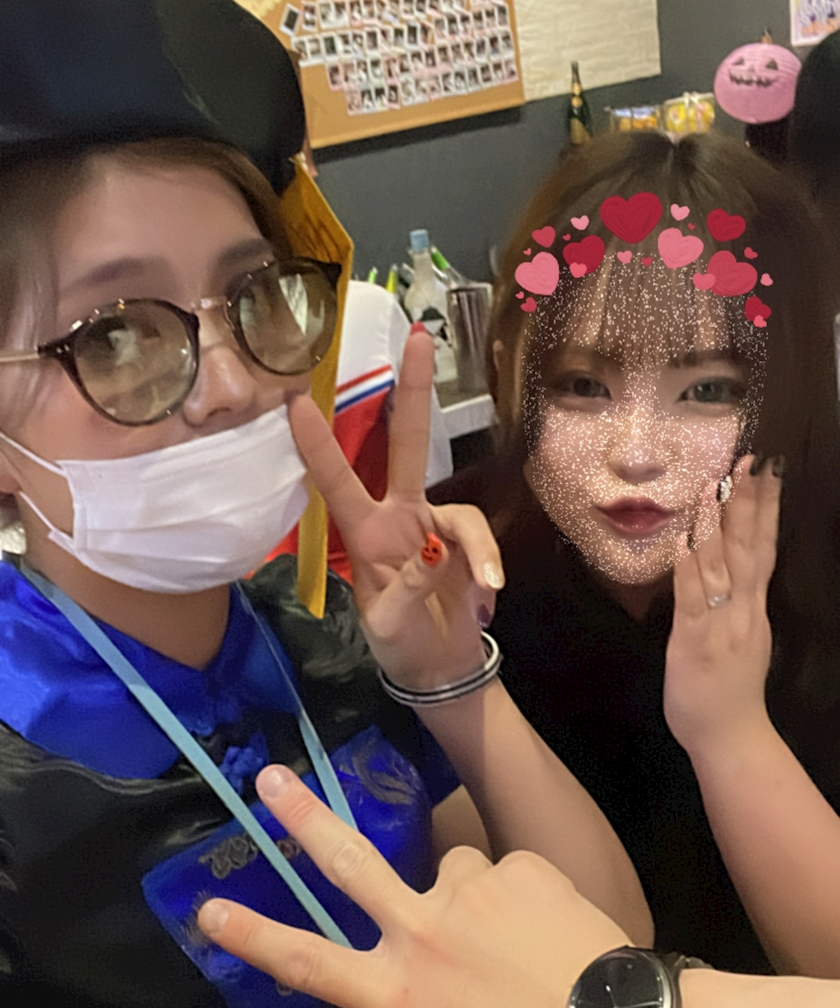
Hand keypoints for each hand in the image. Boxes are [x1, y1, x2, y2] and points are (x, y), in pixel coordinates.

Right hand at [198, 765, 623, 1007]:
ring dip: (477, 893)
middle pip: (348, 864)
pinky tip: (561, 928)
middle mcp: (419, 934)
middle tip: (273, 779)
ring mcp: (467, 892)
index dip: (251, 935)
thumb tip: (429, 985)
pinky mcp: (518, 867)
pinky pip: (512, 874)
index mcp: (397, 998)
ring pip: (458, 870)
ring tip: (525, 935)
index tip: (208, 907)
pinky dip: (530, 896)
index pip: (305, 962)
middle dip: (304, 818)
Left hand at [289, 328, 502, 689]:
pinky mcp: (466, 542)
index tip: (296, 400)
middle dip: (412, 392)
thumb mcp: (388, 626)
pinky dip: (487, 567)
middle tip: (417, 338)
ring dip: (477, 550)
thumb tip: (433, 551)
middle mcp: (397, 515)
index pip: (334, 480)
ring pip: (460, 512)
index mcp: (362, 533)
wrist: (438, 669)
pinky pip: (480, 540)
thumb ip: (406, 590)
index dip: (317, 444)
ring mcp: (434, 524)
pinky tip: (485, 601)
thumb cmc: (399, 645)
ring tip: (485, 591)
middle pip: (406, 444)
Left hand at [664, 456, 780, 759]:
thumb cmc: (730, 691)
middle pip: (749, 546)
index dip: (766, 508)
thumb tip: (725, 568)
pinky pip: (692, 601)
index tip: (768, 470)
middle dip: (749, 501)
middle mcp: (743, 610)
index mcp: (753, 608)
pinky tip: (684, 542)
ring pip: (721, 567)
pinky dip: (689, 570)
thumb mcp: (741, 638)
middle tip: (750, 459)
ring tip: (714, 486)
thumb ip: (735, 603)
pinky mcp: (695, 643)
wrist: (731, 738)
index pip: (763, 547)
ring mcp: (720, 625)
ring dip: (716, 525)